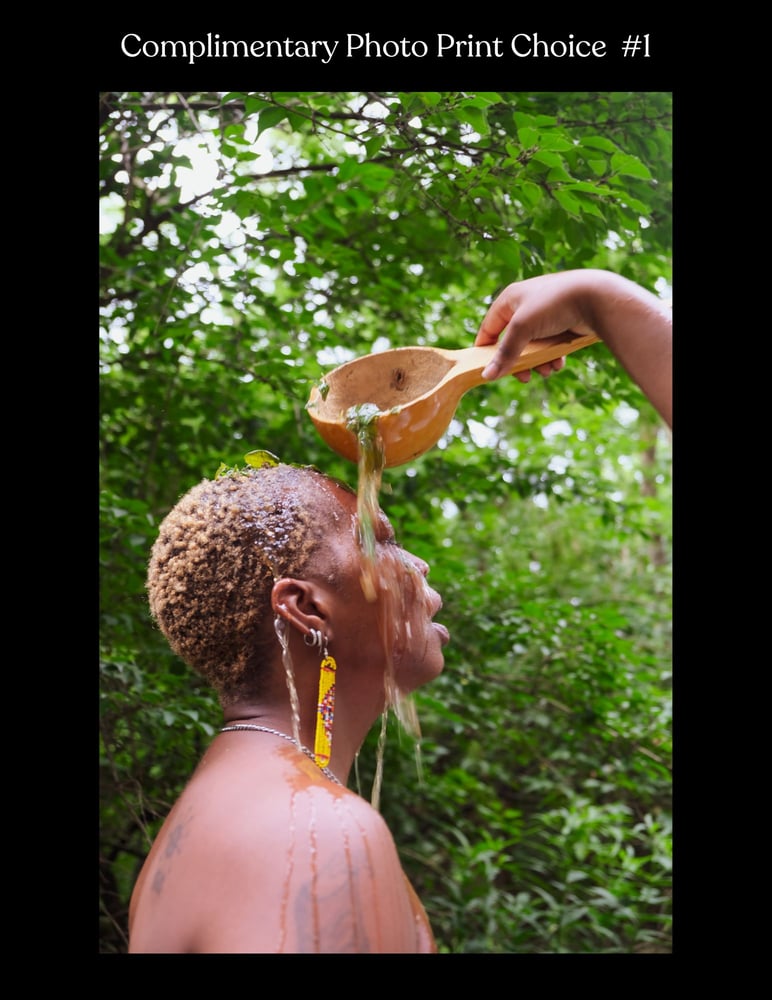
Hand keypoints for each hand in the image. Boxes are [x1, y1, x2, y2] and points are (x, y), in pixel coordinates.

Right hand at [475, 269, 671, 425]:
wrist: (597, 297)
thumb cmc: (554, 305)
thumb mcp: (523, 329)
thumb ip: (505, 354)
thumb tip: (486, 376)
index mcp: (511, 299)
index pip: (489, 328)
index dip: (486, 349)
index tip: (485, 369)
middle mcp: (526, 305)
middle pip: (513, 341)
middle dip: (519, 361)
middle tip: (525, 377)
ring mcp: (546, 314)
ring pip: (534, 346)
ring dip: (538, 362)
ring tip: (547, 371)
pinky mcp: (563, 322)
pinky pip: (551, 345)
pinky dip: (553, 356)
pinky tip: (559, 364)